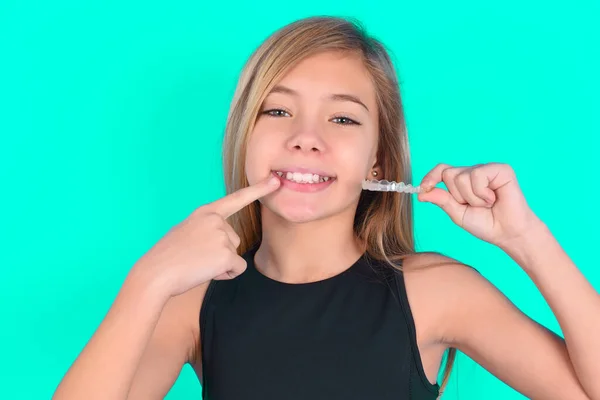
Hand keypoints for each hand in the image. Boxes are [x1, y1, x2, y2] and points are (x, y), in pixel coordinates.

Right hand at [131, 175, 280, 297]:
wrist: (156, 273)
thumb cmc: (167, 256)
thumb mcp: (185, 231)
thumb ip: (205, 228)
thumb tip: (219, 240)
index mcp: (206, 212)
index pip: (236, 199)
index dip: (257, 190)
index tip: (275, 181)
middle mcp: (216, 220)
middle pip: (234, 239)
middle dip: (221, 252)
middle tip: (195, 257)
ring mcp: (222, 236)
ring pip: (235, 255)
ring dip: (221, 264)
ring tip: (197, 263)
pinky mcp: (226, 254)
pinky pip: (237, 268)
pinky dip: (226, 275)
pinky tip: (206, 272)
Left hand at [417, 162, 540, 247]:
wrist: (508, 233)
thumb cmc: (486, 224)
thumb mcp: (457, 214)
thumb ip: (442, 201)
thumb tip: (421, 193)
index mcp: (462, 181)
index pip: (441, 170)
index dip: (431, 177)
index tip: (424, 188)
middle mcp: (473, 172)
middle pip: (449, 174)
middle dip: (457, 196)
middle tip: (474, 205)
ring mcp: (487, 169)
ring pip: (462, 176)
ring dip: (472, 197)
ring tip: (487, 204)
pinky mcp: (501, 169)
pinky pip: (477, 176)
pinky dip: (482, 193)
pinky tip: (493, 198)